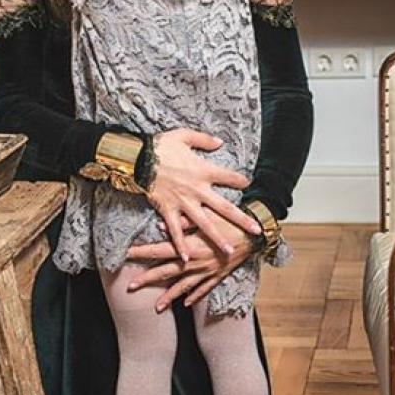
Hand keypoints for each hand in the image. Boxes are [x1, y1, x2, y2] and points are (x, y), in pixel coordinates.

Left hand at [127, 213, 254, 312]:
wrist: (255, 234)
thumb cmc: (229, 221)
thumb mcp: (205, 218)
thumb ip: (182, 223)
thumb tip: (160, 226)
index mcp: (190, 246)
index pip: (159, 250)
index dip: (141, 253)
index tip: (125, 254)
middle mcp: (196, 262)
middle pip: (166, 272)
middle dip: (147, 279)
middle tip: (130, 287)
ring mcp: (207, 271)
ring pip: (183, 287)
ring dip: (168, 296)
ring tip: (156, 307)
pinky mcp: (218, 276)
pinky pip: (203, 289)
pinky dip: (193, 297)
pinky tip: (184, 304)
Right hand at [147, 129, 260, 262]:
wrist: (137, 158)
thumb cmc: (160, 146)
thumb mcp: (184, 135)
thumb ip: (204, 139)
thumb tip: (220, 142)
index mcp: (203, 170)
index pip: (228, 177)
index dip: (240, 180)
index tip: (248, 184)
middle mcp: (197, 189)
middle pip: (224, 207)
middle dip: (241, 219)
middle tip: (256, 229)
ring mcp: (183, 202)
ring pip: (204, 224)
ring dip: (217, 238)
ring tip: (229, 250)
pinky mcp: (168, 210)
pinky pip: (176, 231)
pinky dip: (181, 245)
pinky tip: (187, 258)